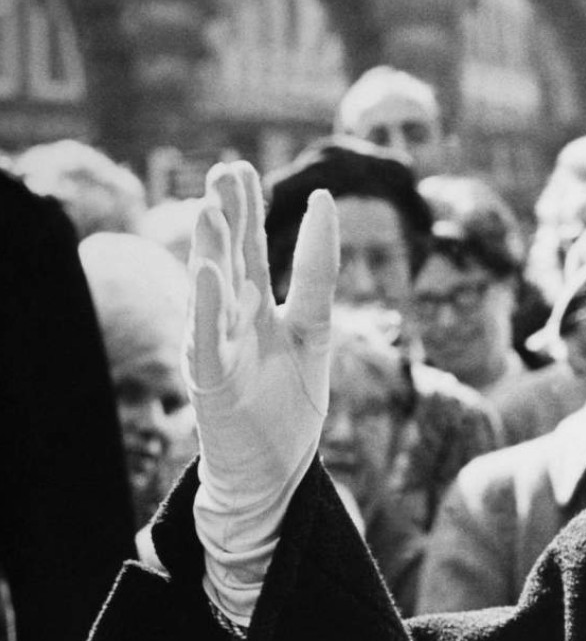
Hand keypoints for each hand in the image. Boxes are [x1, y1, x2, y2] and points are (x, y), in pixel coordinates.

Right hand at [184, 161, 336, 623]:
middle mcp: (233, 321)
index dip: (252, 210)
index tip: (244, 167)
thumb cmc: (289, 401)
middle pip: (231, 258)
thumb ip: (315, 275)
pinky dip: (207, 306)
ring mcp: (220, 349)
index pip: (252, 247)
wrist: (274, 472)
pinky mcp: (214, 384)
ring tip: (213, 206)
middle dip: (229, 215)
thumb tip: (323, 205)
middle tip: (226, 168)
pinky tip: (208, 272)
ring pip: (214, 291)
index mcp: (256, 306)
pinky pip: (208, 339)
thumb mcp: (314, 329)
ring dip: (213, 250)